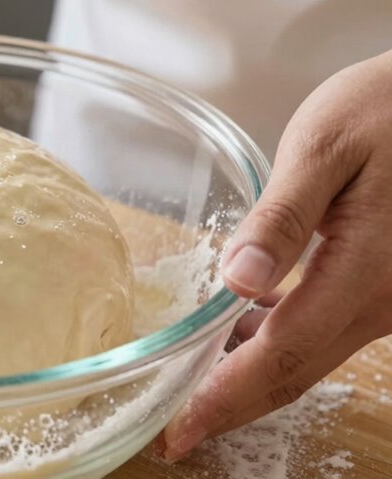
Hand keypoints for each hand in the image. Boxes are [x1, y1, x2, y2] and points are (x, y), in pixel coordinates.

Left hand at [159, 49, 391, 460]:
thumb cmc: (384, 109)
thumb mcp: (324, 148)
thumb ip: (282, 218)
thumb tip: (239, 281)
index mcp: (364, 273)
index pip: (281, 356)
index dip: (225, 399)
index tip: (177, 432)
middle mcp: (381, 301)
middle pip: (294, 373)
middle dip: (230, 407)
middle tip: (173, 432)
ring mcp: (386, 299)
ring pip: (307, 358)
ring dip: (249, 380)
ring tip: (189, 390)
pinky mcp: (381, 287)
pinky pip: (321, 333)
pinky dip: (273, 347)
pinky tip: (235, 337)